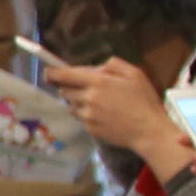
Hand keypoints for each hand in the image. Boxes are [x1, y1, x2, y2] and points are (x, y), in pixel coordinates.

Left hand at [48, 56, 180, 174]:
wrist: (148, 131)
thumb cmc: (144, 100)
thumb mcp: (134, 74)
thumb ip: (113, 65)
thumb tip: (96, 67)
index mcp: (98, 82)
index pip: (66, 75)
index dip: (53, 73)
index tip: (47, 72)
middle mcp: (88, 98)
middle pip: (65, 90)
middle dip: (71, 87)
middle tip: (86, 88)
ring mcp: (87, 115)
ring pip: (71, 104)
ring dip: (78, 101)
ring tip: (98, 102)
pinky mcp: (89, 128)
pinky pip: (80, 117)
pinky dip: (86, 114)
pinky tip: (103, 114)